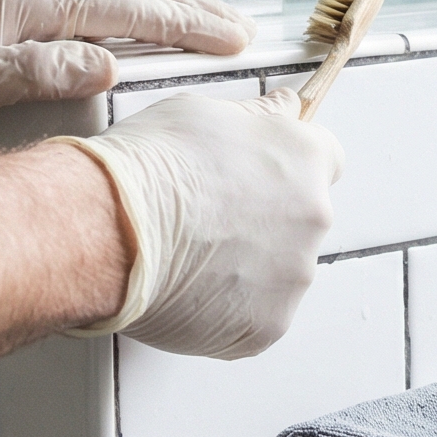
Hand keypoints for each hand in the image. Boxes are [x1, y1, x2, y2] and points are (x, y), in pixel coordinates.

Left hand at [0, 0, 256, 141]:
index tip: (237, 39)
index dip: (185, 24)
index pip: (125, 7)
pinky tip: (129, 38)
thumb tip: (110, 66)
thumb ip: (36, 70)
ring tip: (201, 27)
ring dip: (157, 7)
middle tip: (239, 29)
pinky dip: (122, 16)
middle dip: (186, 6)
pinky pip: (82, 7)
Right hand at [60, 89, 342, 359]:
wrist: (111, 229)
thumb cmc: (150, 168)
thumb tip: (283, 109)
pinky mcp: (266, 326)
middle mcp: (312, 219)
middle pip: (301, 220)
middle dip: (265, 219)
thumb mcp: (205, 113)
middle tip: (209, 218)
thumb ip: (257, 117)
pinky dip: (228, 308)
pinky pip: (255, 316)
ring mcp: (292, 277)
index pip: (325, 160)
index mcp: (304, 160)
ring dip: (248, 265)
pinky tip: (189, 289)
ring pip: (279, 271)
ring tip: (190, 256)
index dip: (289, 167)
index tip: (264, 173)